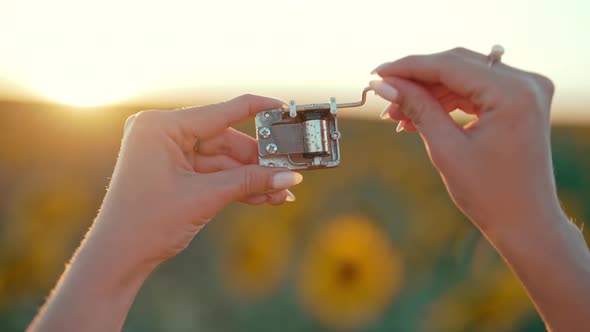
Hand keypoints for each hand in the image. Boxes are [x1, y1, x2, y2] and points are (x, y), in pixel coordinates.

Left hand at [95, 94, 302, 265]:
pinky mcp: (173, 171)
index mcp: (160, 126)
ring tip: (281, 192)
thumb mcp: (204, 198)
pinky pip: (212, 173)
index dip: (257, 109)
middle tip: (288, 170)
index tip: (285, 108)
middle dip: (257, 161)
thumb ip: (249, 182)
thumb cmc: (148, 223)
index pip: (220, 112)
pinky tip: (264, 196)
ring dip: (250, 177)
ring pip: (222, 160)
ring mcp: (167, 152)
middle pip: (224, 139)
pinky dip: (234, 185)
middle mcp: (162, 132)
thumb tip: (289, 177)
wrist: (118, 258)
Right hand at [371, 47, 589, 331]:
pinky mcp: (520, 102)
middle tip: (383, 93)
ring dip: (428, 92)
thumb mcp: (446, 148)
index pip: (450, 65)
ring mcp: (526, 91)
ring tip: (396, 113)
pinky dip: (446, 101)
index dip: (408, 67)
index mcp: (513, 92)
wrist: (526, 224)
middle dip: (416, 79)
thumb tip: (384, 85)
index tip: (376, 74)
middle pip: (457, 65)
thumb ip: (417, 108)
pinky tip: (417, 116)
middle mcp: (526, 83)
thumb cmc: (489, 194)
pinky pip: (475, 90)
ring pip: (463, 77)